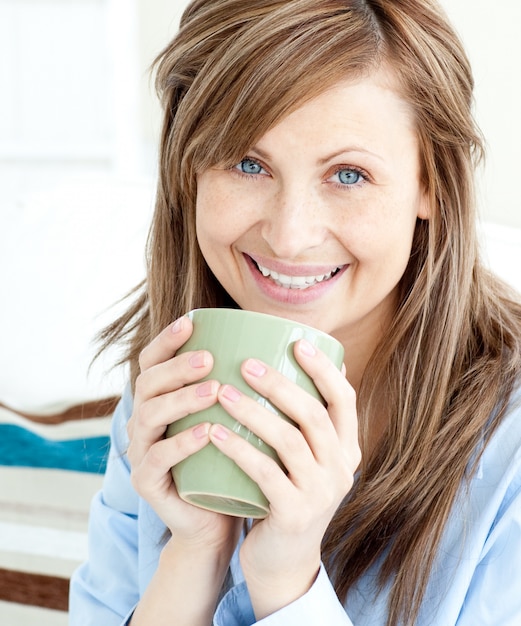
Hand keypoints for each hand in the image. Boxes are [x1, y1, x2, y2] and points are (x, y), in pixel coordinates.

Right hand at [127, 316, 240, 552]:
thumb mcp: (233, 417)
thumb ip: (239, 385)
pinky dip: (181, 443)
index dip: (166, 340)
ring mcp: (142, 451)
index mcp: (162, 399)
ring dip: (180, 400)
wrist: (218, 517)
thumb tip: (279, 341)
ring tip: (214, 390)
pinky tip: (206, 432)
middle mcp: (145, 420)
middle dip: (177, 367)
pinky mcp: (146, 482)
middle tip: (209, 358)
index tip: (191, 322)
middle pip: (148, 384)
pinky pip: (158, 459)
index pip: (153, 362)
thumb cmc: (230, 459)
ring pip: (149, 416)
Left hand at [208, 338, 360, 617]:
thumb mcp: (308, 460)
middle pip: (313, 414)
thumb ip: (307, 423)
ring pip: (288, 440)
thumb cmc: (288, 495)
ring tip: (222, 392)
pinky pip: (264, 473)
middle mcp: (341, 469)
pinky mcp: (294, 514)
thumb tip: (300, 370)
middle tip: (244, 363)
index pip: (345, 399)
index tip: (297, 342)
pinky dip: (239, 449)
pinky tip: (214, 432)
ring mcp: (320, 493)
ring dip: (252, 412)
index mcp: (348, 449)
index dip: (323, 368)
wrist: (283, 562)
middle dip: (278, 384)